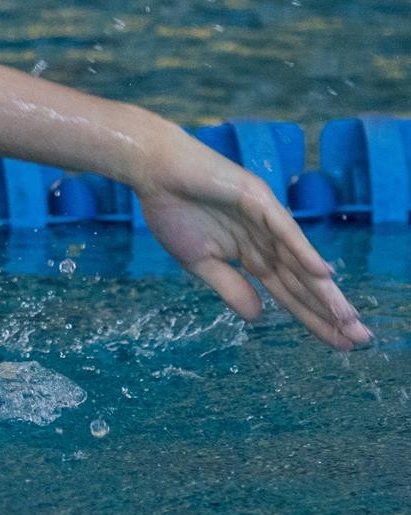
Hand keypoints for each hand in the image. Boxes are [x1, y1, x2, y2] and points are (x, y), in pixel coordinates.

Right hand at [137, 138, 369, 349]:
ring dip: (324, 289)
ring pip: (299, 260)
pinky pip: (283, 230)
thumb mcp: (199, 262)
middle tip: (358, 338)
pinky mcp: (258, 200)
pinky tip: (322, 273)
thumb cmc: (173, 211)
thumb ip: (229, 287)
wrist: (155, 172)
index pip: (288, 292)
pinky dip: (302, 251)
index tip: (337, 343)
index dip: (311, 317)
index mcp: (252, 255)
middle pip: (302, 281)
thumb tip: (257, 318)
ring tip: (346, 316)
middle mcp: (267, 240)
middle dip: (328, 310)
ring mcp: (266, 219)